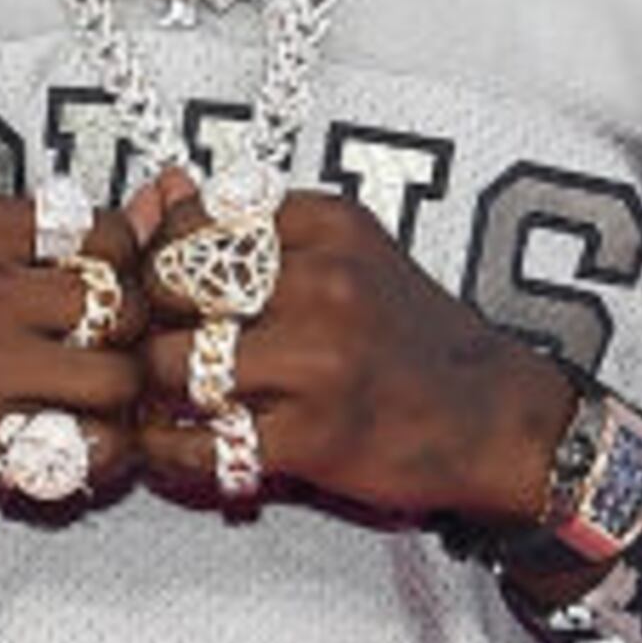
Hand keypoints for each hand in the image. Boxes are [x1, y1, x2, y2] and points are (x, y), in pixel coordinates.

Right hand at [0, 187, 152, 527]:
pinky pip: (92, 445)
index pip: (107, 234)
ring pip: (117, 378)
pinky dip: (103, 453)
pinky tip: (78, 443)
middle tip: (104, 357)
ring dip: (120, 401)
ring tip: (93, 404)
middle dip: (129, 338)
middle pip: (122, 305)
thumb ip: (69, 236)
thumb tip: (164, 200)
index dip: (126, 273)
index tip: (104, 299)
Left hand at [127, 169, 576, 526]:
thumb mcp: (347, 256)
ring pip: (170, 364)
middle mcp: (323, 281)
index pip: (192, 222)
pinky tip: (176, 445)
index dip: (155, 259)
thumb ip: (254, 228)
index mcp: (327, 226)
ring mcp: (318, 359)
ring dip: (151, 390)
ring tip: (159, 399)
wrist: (496, 420)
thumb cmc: (411, 339)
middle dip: (145, 321)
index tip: (162, 291)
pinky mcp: (314, 435)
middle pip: (168, 286)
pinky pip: (198, 443)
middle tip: (148, 347)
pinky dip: (169, 451)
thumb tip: (160, 191)